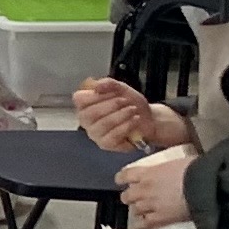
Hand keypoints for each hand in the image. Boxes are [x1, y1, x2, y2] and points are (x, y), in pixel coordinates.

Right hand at [72, 78, 189, 153]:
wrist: (149, 119)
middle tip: (126, 101)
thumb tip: (96, 86)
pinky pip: (113, 136)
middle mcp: (86, 120)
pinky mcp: (105, 144)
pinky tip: (135, 120)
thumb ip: (109, 84)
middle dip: (112, 105)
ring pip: (103, 124)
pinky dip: (126, 126)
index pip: (79, 99)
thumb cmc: (131, 104)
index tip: (112, 92)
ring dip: (122, 115)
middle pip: (90, 113)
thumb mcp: (122, 89)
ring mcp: (95, 133)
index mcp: (86, 105)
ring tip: (133, 110)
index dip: (95, 95)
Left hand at [118, 149, 194, 228]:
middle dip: (130, 197)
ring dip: (138, 210)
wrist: (204, 186)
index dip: (122, 178)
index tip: (121, 180)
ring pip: (134, 210)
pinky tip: (139, 228)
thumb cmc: (196, 170)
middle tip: (136, 198)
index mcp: (148, 173)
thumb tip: (175, 169)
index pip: (126, 175)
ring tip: (143, 211)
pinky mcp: (158, 219)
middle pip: (127, 196)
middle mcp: (144, 189)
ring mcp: (149, 205)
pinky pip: (143, 225)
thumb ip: (169, 168)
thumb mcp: (179, 162)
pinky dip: (140, 227)